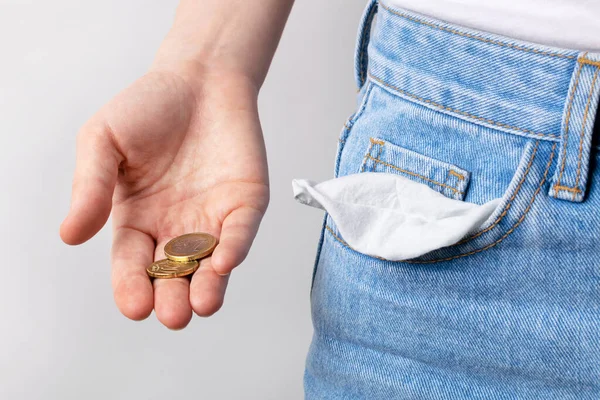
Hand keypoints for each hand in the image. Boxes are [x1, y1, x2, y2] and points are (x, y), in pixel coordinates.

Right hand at [60, 69, 268, 328]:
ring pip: (209, 264)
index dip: (131, 286)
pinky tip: (224, 262)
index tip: (134, 307)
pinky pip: (240, 232)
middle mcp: (175, 226)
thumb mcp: (103, 141)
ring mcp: (212, 218)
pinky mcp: (244, 204)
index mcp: (137, 219)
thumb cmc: (147, 107)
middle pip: (172, 274)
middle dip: (172, 298)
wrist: (199, 78)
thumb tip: (70, 236)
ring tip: (201, 305)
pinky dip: (234, 248)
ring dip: (207, 287)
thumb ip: (90, 186)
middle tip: (172, 315)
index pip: (131, 263)